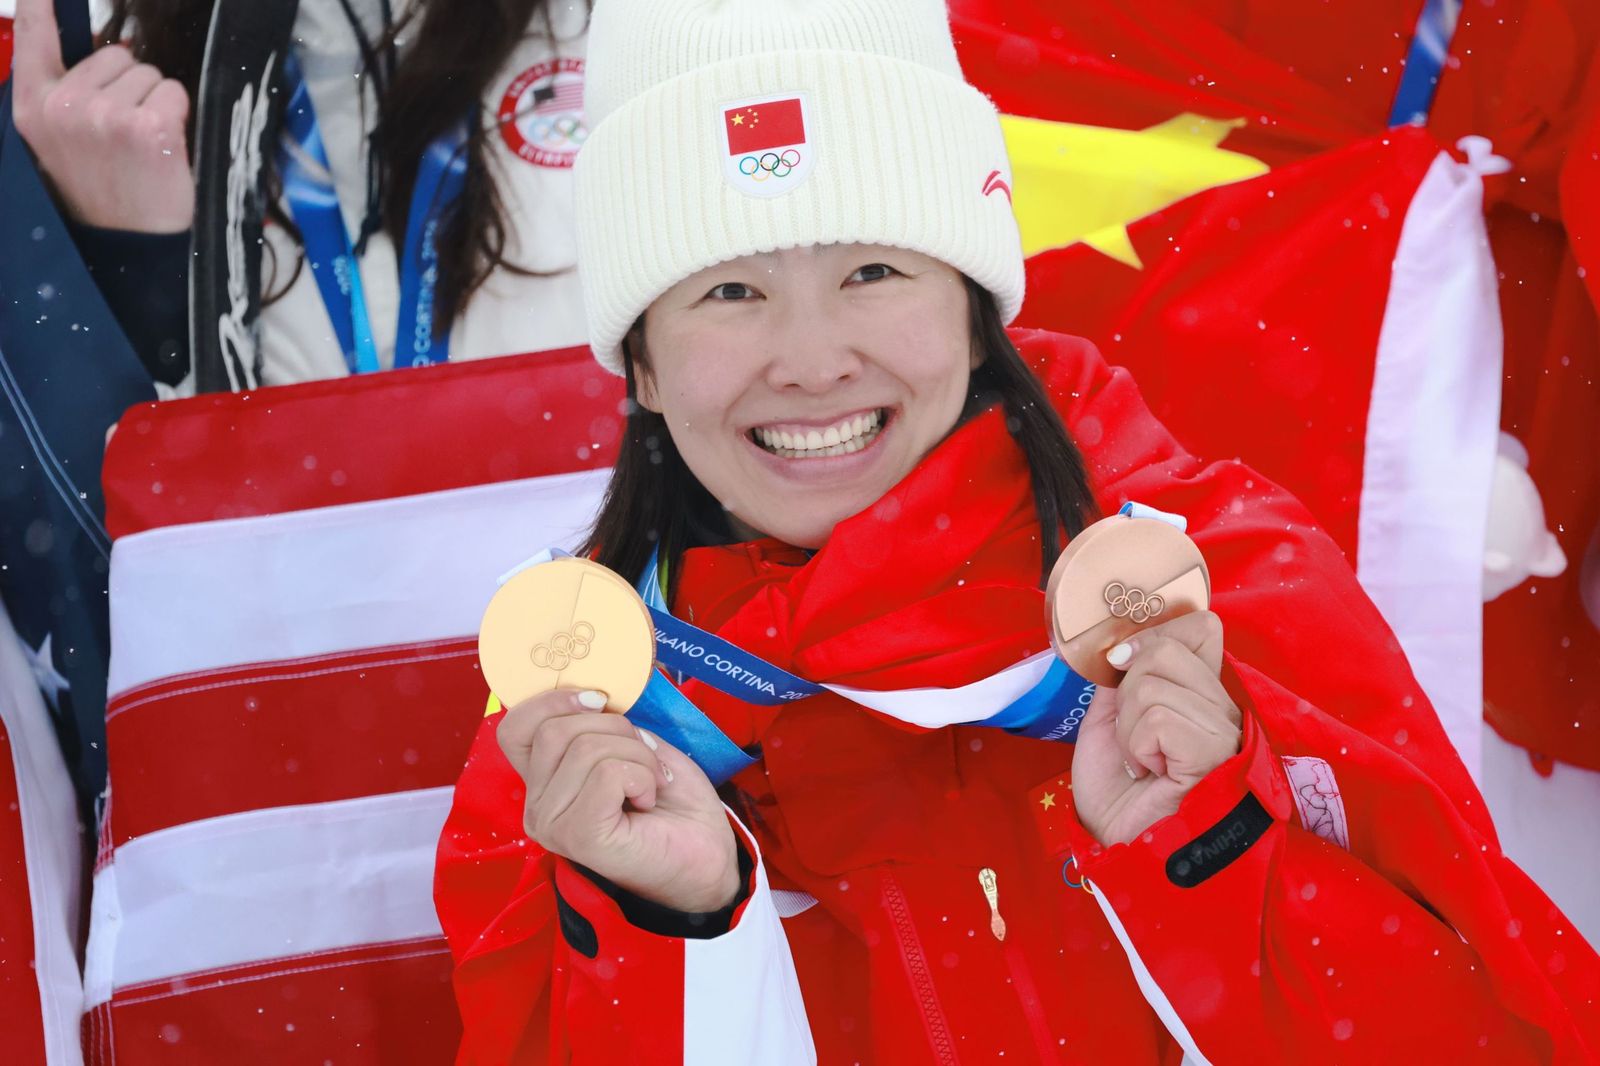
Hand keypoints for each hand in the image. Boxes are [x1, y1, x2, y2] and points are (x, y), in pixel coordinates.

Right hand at [12, 0, 194, 231]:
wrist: (131, 247)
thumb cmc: (102, 189)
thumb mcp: (59, 140)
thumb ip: (64, 92)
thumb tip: (104, 49)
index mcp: (32, 107)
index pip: (32, 34)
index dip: (41, 3)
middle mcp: (64, 106)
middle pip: (115, 55)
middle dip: (128, 85)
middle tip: (125, 135)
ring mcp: (106, 115)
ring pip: (148, 73)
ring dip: (155, 102)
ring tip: (143, 146)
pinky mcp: (149, 126)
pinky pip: (174, 91)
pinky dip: (177, 114)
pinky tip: (164, 147)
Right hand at [499, 689, 740, 912]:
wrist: (707, 856)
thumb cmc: (673, 803)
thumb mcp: (635, 745)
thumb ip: (602, 724)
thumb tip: (593, 696)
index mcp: (544, 782)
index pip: (514, 727)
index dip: (553, 700)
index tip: (601, 701)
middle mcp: (537, 807)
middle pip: (555, 730)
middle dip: (616, 730)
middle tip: (645, 760)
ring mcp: (553, 826)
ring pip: (585, 749)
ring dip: (637, 756)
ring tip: (651, 784)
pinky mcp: (579, 838)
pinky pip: (608, 774)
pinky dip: (641, 776)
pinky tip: (648, 801)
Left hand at [1070, 611, 1242, 845]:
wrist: (1122, 845)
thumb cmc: (1119, 792)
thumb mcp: (1107, 721)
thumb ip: (1121, 680)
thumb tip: (1122, 647)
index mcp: (1202, 695)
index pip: (1201, 627)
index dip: (1154, 635)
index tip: (1120, 664)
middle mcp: (1223, 709)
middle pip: (1168, 648)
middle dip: (1126, 689)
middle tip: (1132, 736)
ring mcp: (1225, 731)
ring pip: (1153, 684)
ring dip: (1127, 728)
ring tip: (1141, 762)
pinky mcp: (1215, 753)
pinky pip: (1159, 718)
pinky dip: (1137, 745)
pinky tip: (1150, 773)